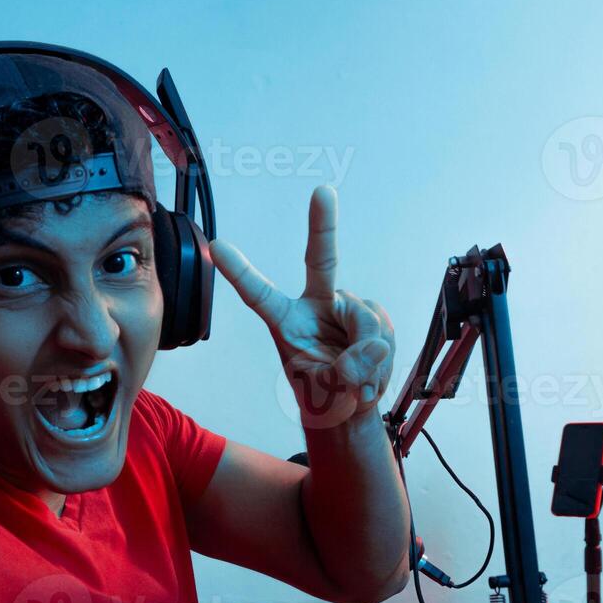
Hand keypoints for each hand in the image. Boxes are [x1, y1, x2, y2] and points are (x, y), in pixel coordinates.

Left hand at [210, 185, 394, 428]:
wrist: (351, 409)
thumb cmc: (325, 397)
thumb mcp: (326, 392)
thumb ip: (345, 372)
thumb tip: (373, 347)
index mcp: (286, 321)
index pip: (259, 295)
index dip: (240, 272)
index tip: (217, 247)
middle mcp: (317, 305)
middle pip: (322, 260)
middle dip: (323, 224)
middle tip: (323, 192)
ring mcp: (347, 308)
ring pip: (367, 322)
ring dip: (368, 359)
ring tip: (356, 381)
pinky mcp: (374, 317)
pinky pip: (384, 333)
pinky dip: (382, 362)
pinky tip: (372, 374)